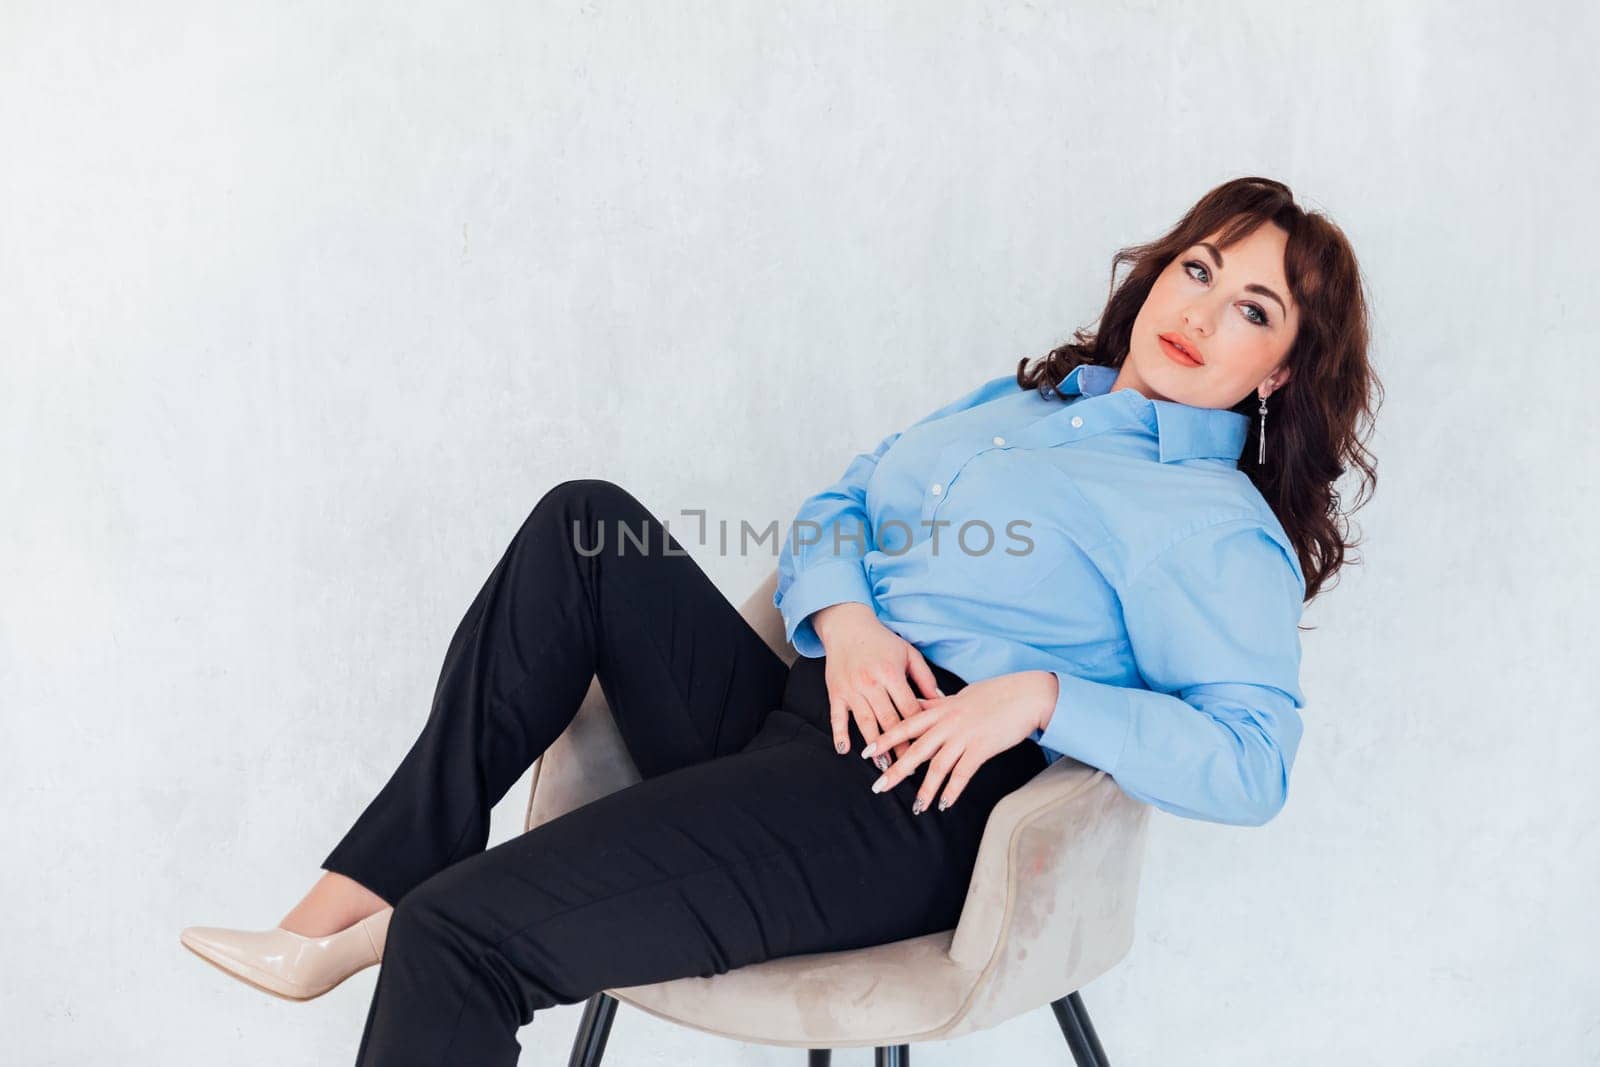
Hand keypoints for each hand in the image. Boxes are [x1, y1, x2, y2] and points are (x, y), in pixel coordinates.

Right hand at [812, 602, 942, 767]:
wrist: (847, 626)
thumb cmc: (882, 641)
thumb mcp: (908, 653)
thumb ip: (925, 678)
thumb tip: (940, 702)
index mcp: (891, 673)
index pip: (909, 708)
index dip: (919, 730)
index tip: (929, 748)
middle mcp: (871, 683)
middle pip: (889, 721)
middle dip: (900, 747)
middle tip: (910, 767)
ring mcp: (851, 689)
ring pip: (865, 723)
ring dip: (875, 747)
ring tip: (884, 766)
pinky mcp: (835, 692)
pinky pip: (837, 717)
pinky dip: (840, 734)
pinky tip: (845, 750)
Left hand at [861, 670, 1054, 813]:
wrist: (1027, 695)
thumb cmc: (995, 694)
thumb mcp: (960, 695)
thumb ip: (936, 703)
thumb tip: (917, 705)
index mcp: (941, 708)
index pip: (906, 724)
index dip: (886, 738)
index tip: (867, 751)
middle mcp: (948, 722)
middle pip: (916, 749)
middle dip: (895, 770)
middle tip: (878, 787)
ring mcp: (965, 735)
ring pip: (938, 766)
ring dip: (926, 789)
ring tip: (917, 807)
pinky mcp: (983, 747)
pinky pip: (963, 773)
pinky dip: (953, 790)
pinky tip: (944, 804)